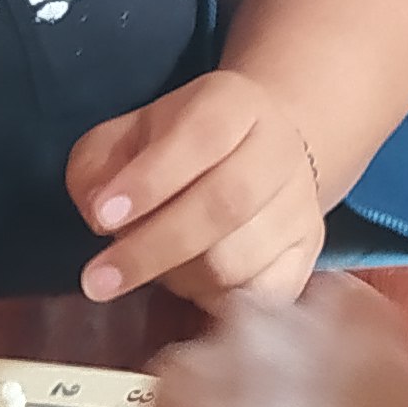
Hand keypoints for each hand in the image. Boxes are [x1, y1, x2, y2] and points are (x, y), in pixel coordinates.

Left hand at [66, 69, 325, 304]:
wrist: (258, 153)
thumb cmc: (177, 147)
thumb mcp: (126, 136)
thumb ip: (99, 165)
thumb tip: (97, 213)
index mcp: (235, 103)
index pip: (200, 138)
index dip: (150, 181)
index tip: (101, 218)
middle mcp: (281, 149)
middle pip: (226, 205)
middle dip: (154, 247)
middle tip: (99, 278)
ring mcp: (301, 205)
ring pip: (239, 260)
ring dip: (179, 276)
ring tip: (149, 270)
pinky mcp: (311, 254)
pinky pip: (264, 296)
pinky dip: (218, 303)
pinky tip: (190, 292)